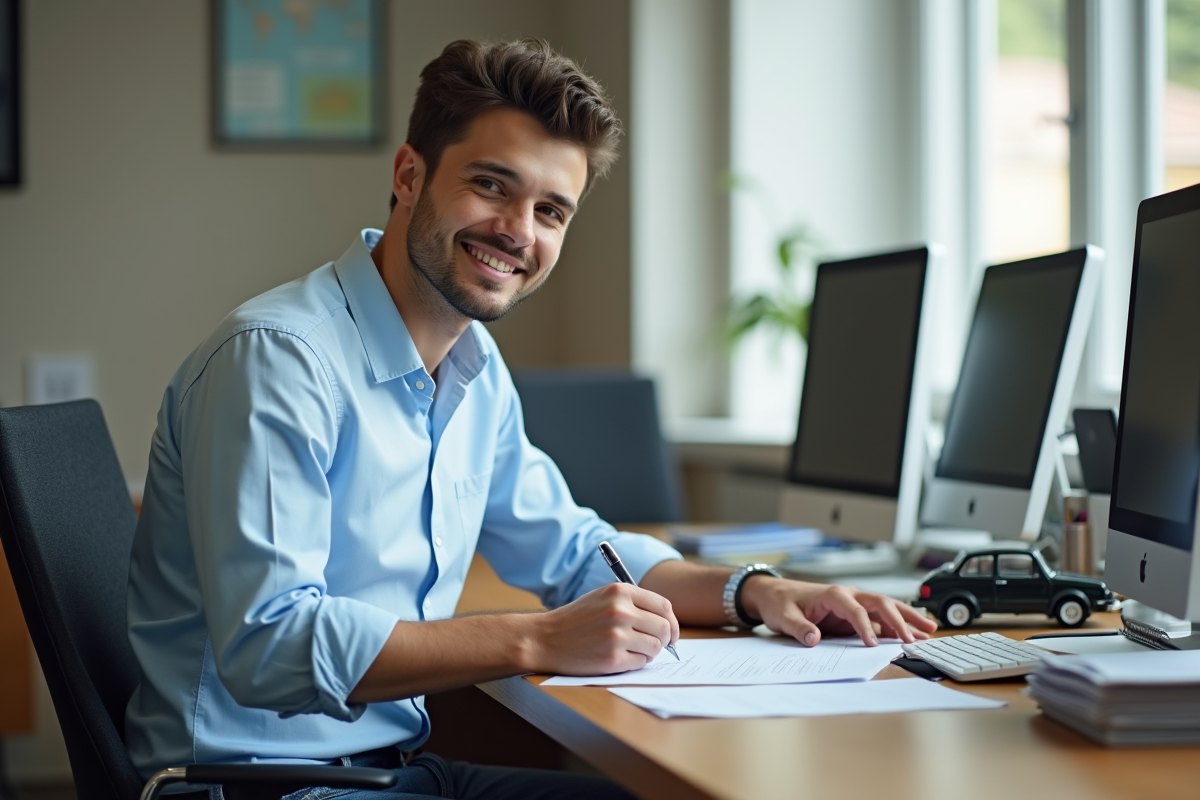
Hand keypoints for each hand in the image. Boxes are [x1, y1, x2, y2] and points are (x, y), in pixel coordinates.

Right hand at [527, 583, 679, 675]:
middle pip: (664, 628)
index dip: (671, 622)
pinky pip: (641, 663)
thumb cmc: (577, 619)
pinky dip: (635, 662)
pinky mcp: (612, 658)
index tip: (670, 632)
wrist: (545, 638)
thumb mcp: (603, 598)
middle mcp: (621, 611)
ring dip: (649, 652)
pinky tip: (619, 658)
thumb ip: (634, 604)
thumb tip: (667, 622)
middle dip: (664, 640)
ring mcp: (616, 635)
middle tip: (655, 645)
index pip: (664, 606)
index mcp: (620, 591)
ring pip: (655, 647)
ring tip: (632, 650)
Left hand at [739, 576, 936, 646]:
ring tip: (929, 630)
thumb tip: (813, 640)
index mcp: (832, 594)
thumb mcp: (783, 617)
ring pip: (886, 607)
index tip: (872, 643)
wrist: (775, 594)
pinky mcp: (854, 613)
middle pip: (880, 603)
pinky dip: (896, 625)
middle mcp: (848, 595)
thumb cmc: (780, 603)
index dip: (864, 626)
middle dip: (899, 619)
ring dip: (907, 618)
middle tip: (915, 637)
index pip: (855, 609)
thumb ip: (798, 628)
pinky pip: (879, 618)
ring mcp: (854, 603)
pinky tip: (912, 634)